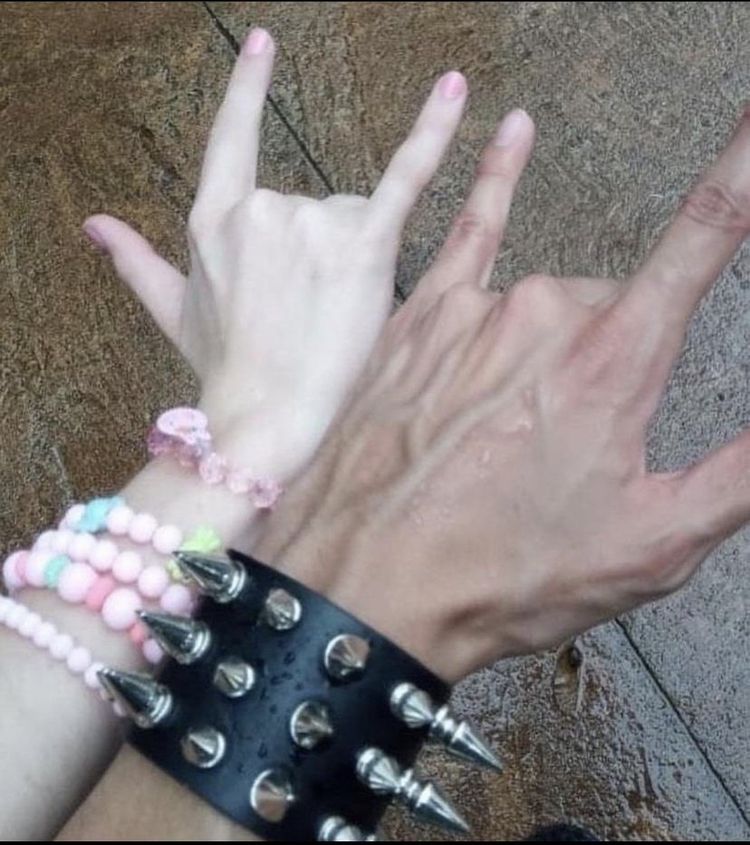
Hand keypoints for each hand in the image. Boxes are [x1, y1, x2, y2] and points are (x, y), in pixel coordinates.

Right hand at [82, 28, 468, 479]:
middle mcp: (260, 209)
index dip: (247, 90)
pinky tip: (454, 89)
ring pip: (351, 219)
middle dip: (318, 257)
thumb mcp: (173, 313)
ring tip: (329, 319)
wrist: (261, 417)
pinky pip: (407, 177)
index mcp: (216, 221)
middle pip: (313, 205)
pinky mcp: (363, 246)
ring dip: (350, 264)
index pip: (232, 139)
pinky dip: (434, 131)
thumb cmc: (223, 370)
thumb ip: (136, 261)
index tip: (263, 44)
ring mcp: (310, 223)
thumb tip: (94, 225)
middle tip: (304, 317)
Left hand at [256, 107, 749, 683]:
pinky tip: (515, 133)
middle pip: (610, 308)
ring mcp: (473, 307)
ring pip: (541, 303)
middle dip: (604, 370)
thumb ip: (739, 473)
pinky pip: (465, 231)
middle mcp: (544, 312)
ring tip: (502, 441)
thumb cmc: (502, 573)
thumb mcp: (650, 543)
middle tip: (560, 457)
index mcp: (614, 359)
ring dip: (541, 357)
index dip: (741, 170)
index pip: (705, 234)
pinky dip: (494, 182)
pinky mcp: (415, 316)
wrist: (368, 585)